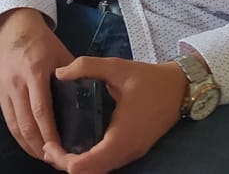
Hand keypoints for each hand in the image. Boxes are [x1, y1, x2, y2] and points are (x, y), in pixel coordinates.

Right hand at [0, 8, 74, 163]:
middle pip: (26, 123)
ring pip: (15, 126)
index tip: (60, 149)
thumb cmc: (42, 41)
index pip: (41, 109)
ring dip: (28, 145)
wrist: (14, 27)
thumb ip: (74, 76)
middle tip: (55, 159)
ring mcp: (5, 89)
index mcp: (36, 71)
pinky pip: (8, 120)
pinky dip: (19, 137)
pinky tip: (30, 145)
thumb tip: (89, 100)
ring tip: (44, 157)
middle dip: (40, 146)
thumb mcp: (62, 54)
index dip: (50, 133)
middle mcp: (18, 82)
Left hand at [48, 56, 189, 173]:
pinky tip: (78, 146)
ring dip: (79, 165)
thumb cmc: (149, 78)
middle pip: (92, 173)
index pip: (89, 165)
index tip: (49, 145)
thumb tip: (59, 72)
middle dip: (66, 165)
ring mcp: (133, 154)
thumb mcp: (116, 67)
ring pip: (101, 171)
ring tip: (58, 147)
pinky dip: (91, 161)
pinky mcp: (135, 151)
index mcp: (122, 136)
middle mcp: (127, 151)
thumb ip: (87, 66)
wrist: (180, 88)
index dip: (64, 161)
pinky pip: (109, 164)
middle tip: (49, 146)